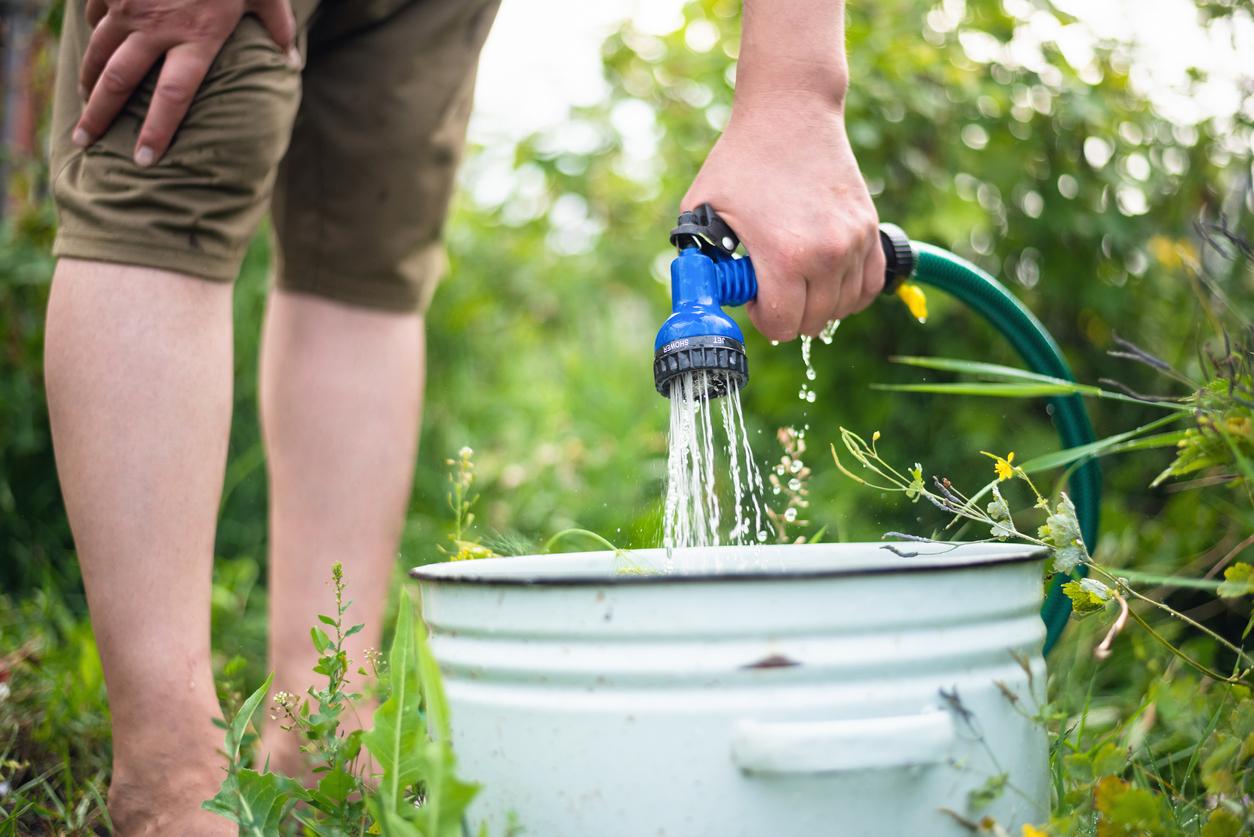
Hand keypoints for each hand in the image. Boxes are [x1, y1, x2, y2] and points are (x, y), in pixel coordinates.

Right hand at [73, 0, 297, 165]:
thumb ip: (277, 30)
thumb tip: (292, 64)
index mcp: (198, 37)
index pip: (175, 97)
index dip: (157, 131)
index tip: (144, 160)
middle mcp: (158, 27)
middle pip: (120, 81)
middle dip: (99, 115)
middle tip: (84, 141)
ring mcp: (130, 4)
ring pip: (99, 50)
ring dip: (88, 80)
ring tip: (85, 104)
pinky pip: (96, 13)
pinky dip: (93, 32)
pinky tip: (95, 48)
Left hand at [682, 93, 883, 341]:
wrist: (791, 112)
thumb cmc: (741, 161)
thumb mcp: (701, 209)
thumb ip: (700, 258)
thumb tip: (699, 294)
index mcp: (785, 256)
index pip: (782, 326)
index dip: (763, 318)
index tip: (753, 295)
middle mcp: (827, 253)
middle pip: (813, 321)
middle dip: (788, 312)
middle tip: (771, 282)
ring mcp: (855, 241)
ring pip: (843, 307)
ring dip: (818, 303)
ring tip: (797, 276)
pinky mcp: (871, 228)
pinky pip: (870, 286)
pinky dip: (850, 292)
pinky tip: (827, 279)